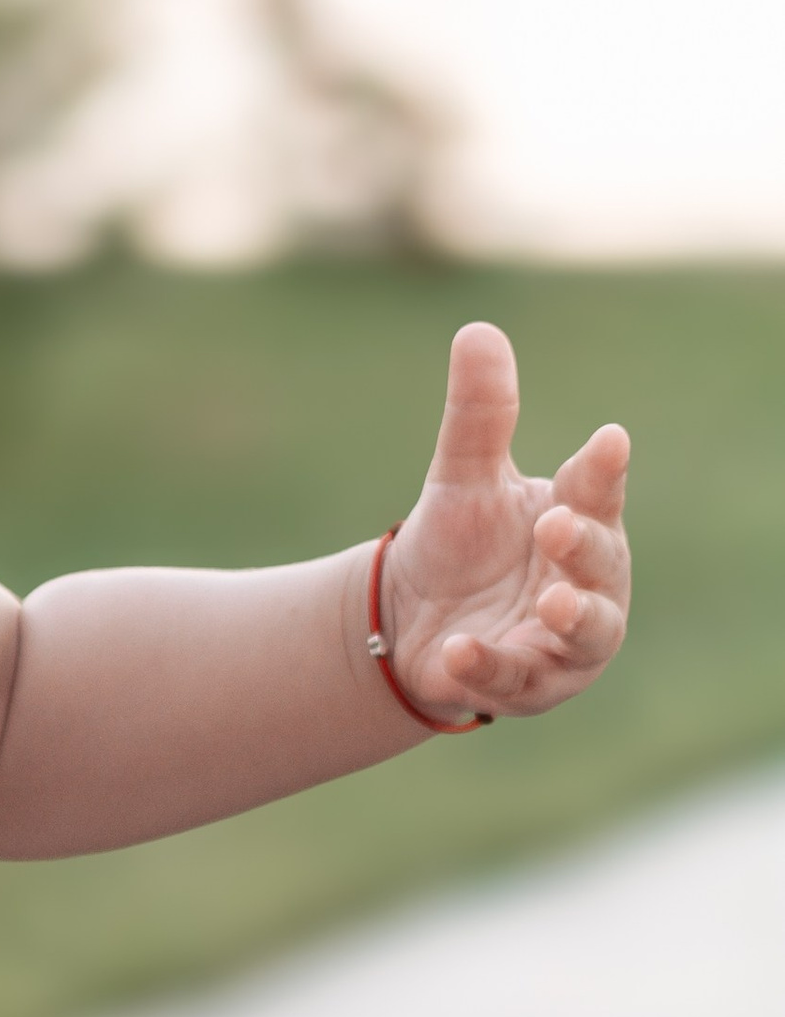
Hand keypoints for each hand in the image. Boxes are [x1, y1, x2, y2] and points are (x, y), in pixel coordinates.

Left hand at [378, 323, 630, 719]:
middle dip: (584, 548)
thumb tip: (478, 329)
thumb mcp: (462, 478)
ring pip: (585, 636)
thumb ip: (479, 415)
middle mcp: (586, 584)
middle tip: (558, 525)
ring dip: (569, 619)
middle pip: (602, 567)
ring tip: (547, 601)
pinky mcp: (526, 687)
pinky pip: (514, 681)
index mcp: (582, 522)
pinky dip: (491, 668)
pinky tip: (457, 650)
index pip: (598, 492)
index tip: (608, 440)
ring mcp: (562, 642)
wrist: (408, 621)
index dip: (603, 470)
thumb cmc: (459, 544)